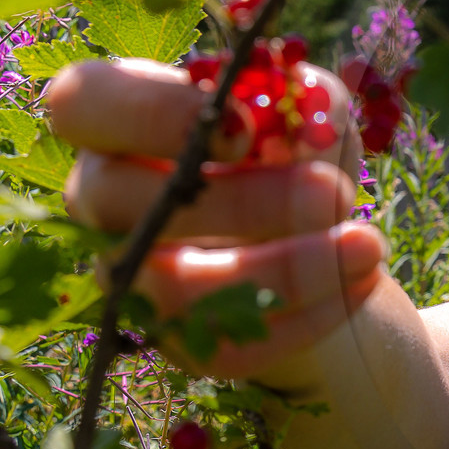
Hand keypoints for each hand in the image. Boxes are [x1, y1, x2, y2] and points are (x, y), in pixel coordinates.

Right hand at [46, 58, 386, 378]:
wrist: (329, 249)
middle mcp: (101, 200)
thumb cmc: (305, 156)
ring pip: (171, 287)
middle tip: (334, 194)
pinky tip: (362, 282)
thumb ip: (306, 105)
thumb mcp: (317, 114)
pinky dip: (305, 315)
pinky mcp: (174, 342)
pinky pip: (223, 345)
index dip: (151, 112)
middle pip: (116, 199)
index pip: (81, 102)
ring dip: (284, 269)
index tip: (246, 127)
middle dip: (237, 200)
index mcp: (120, 122)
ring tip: (367, 245)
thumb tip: (296, 134)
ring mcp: (128, 277)